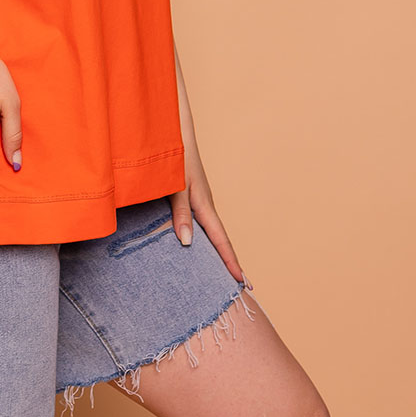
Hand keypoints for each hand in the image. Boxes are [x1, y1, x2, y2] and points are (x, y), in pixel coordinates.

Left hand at [168, 146, 244, 285]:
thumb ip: (180, 213)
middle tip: (238, 285)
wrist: (174, 131)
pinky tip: (196, 243)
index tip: (241, 282)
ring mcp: (198, 199)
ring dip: (215, 250)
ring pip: (209, 231)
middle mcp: (205, 204)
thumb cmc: (176, 156)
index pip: (221, 240)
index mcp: (204, 205)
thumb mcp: (176, 186)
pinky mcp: (190, 194)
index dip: (230, 262)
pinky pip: (200, 221)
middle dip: (227, 261)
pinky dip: (203, 237)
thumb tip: (188, 243)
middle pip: (219, 239)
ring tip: (219, 272)